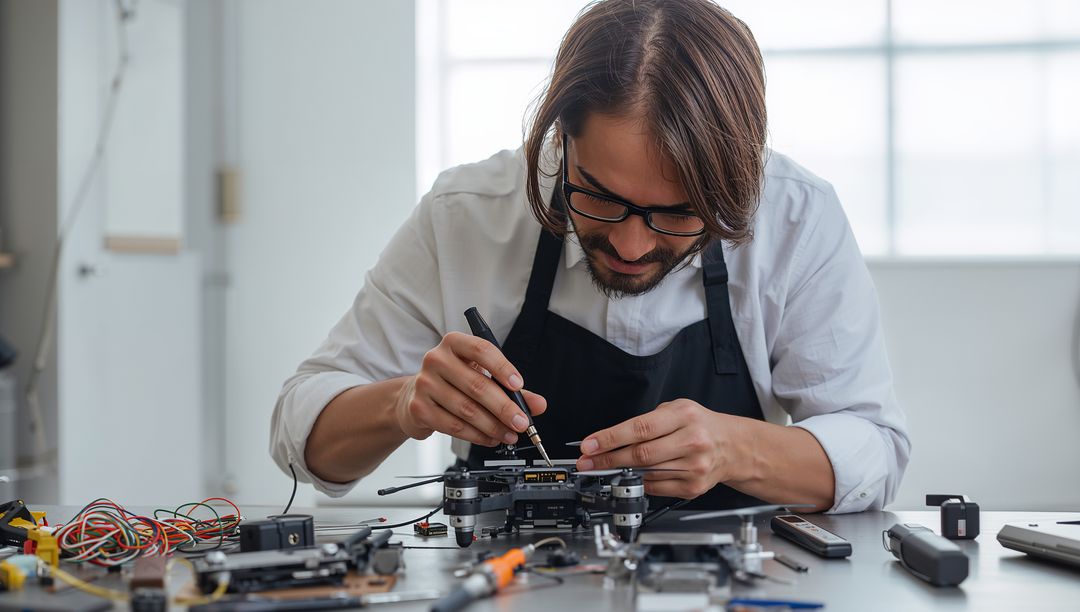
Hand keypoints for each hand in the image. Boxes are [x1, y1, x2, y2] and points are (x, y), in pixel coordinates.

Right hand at [394, 332, 546, 446]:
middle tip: (521, 422)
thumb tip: (538, 404)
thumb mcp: (481, 375)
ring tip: (509, 434)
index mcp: (454, 343)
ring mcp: (425, 384)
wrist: (414, 396)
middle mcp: (437, 359)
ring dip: (493, 426)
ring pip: (467, 409)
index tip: (519, 386)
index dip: (502, 368)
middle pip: (477, 385)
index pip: (481, 349)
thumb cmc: (453, 382)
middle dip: (504, 407)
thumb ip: (512, 389)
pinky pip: (454, 426)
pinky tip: (490, 438)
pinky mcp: (420, 408)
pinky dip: (477, 436)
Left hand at [575, 399, 748, 498]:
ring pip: (646, 473)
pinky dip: (641, 482)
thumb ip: (646, 422)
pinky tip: (635, 476)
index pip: (640, 428)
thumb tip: (610, 440)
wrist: (732, 446)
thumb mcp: (676, 410)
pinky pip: (657, 487)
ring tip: (605, 468)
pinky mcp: (694, 486)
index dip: (610, 438)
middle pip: (640, 454)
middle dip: (608, 459)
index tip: (590, 445)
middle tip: (588, 462)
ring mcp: (695, 466)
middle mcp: (692, 440)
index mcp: (684, 416)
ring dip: (620, 473)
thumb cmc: (700, 425)